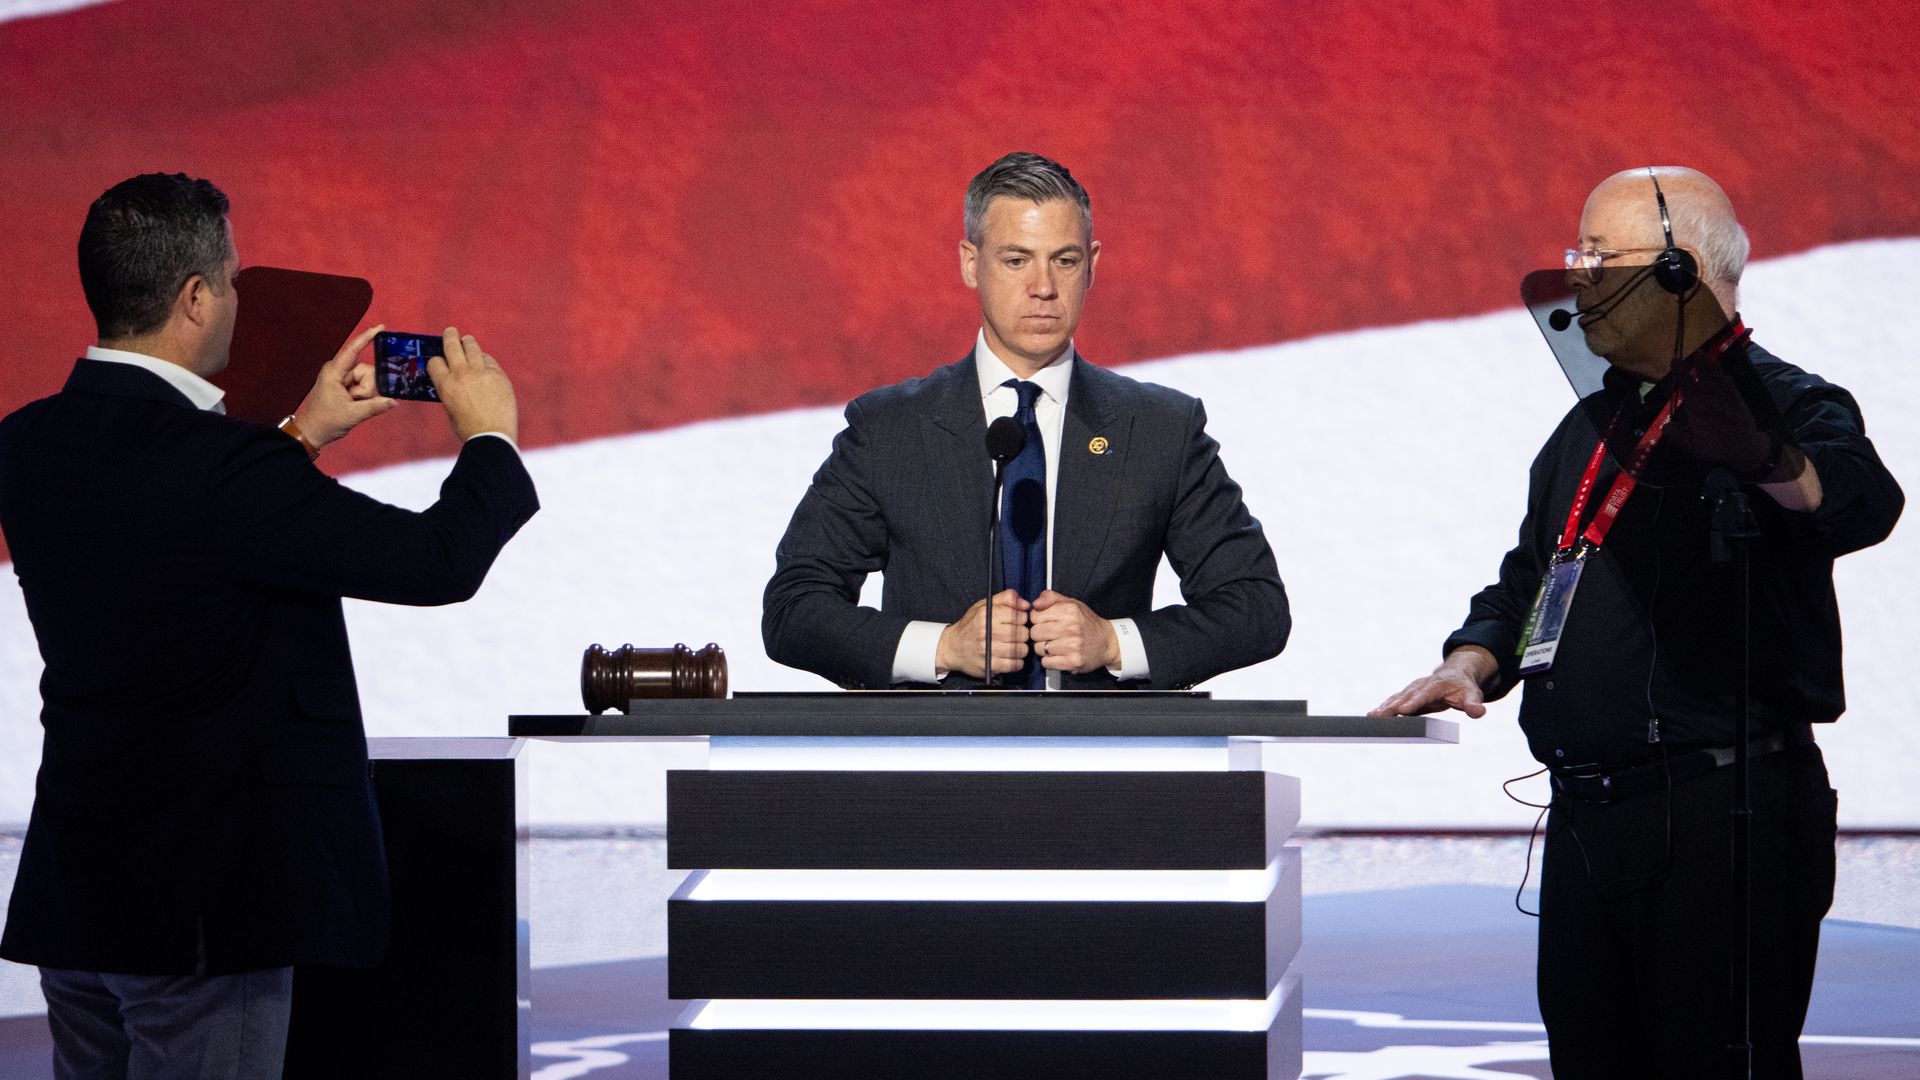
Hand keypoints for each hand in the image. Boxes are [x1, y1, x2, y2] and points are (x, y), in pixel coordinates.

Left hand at [291, 324, 398, 448]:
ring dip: (365, 395)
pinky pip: (364, 386)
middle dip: (367, 388)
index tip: (382, 328)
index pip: (353, 350)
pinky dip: (364, 396)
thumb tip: (394, 401)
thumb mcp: (352, 415)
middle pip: (367, 371)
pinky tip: (355, 404)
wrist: (311, 433)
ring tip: (352, 405)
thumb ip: (375, 406)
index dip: (367, 338)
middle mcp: (339, 371)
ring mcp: (343, 378)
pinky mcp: (346, 386)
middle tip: (355, 401)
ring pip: (368, 380)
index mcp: (334, 372)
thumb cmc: (325, 421)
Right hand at [428, 327, 519, 443]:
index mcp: (445, 385)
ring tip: (467, 340)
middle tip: (450, 331)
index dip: (436, 360)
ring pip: (472, 348)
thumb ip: (451, 392)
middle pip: (452, 347)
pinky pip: (489, 361)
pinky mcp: (498, 375)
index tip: (439, 360)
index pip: (435, 362)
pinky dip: (485, 359)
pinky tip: (484, 360)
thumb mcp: (450, 409)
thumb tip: (454, 382)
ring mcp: (481, 373)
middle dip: (450, 337)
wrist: (492, 436)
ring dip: (468, 342)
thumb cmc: (469, 429)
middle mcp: (461, 374)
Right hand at [936, 589, 1029, 678]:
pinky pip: (1014, 665)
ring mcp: (987, 650)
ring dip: (1021, 649)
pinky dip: (1017, 662)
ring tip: (1014, 646)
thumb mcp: (984, 606)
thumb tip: (1026, 604)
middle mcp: (986, 631)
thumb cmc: (971, 625)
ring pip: (1021, 649)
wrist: (952, 648)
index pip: (1018, 616)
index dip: (1022, 619)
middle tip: (1016, 635)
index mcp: (986, 615)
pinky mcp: (989, 665)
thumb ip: (1005, 599)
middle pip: (1022, 633)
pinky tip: (1011, 658)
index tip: (1017, 622)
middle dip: (1023, 634)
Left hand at [1028, 589, 1119, 673]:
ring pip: (1038, 649)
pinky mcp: (1073, 662)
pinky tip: (1059, 654)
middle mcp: (1071, 627)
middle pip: (1034, 633)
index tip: (1047, 622)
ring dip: (1044, 648)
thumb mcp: (1071, 603)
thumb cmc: (1086, 622)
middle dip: (1039, 634)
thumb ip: (1050, 598)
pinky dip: (1049, 660)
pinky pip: (1046, 663)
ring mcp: (1072, 646)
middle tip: (1050, 635)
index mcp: (1069, 610)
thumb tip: (1034, 604)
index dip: (1038, 620)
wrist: (1107, 642)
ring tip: (1056, 645)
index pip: (1034, 616)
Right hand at [1368, 646, 1495, 717]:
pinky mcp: (1408, 695)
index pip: (1424, 695)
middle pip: (1405, 696)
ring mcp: (1413, 689)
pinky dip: (1385, 707)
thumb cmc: (1463, 687)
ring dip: (1384, 707)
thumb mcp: (1472, 694)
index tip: (1403, 710)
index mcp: (1436, 685)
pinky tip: (1374, 715)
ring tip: (1371, 716)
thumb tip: (1478, 712)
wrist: (1456, 674)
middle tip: (1378, 715)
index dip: (1414, 702)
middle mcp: (1421, 686)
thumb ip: (1474, 704)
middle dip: (1392, 706)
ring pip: (1397, 698)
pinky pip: (1395, 700)